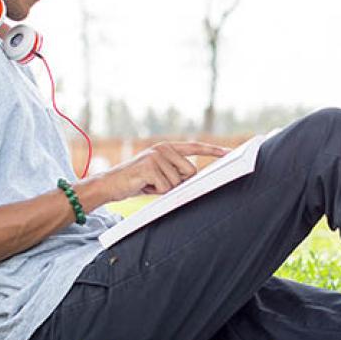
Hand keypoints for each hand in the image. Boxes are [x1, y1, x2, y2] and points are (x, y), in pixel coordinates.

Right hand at [99, 141, 229, 201]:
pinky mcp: (149, 167)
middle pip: (190, 172)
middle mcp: (163, 148)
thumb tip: (198, 179)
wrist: (111, 184)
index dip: (212, 151)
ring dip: (165, 189)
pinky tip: (144, 185)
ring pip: (177, 182)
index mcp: (168, 148)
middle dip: (178, 183)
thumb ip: (177, 173)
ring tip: (149, 183)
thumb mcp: (161, 174)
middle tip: (158, 182)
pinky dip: (156, 191)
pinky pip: (166, 187)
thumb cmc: (139, 181)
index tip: (229, 153)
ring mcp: (156, 156)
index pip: (195, 147)